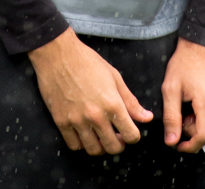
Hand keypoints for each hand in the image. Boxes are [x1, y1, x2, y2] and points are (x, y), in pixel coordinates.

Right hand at [28, 29, 153, 155]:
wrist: (57, 54)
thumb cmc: (87, 62)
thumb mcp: (114, 77)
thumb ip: (131, 101)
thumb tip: (146, 118)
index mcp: (112, 104)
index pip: (131, 135)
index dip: (133, 136)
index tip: (129, 132)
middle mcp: (96, 116)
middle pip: (113, 147)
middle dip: (118, 144)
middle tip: (116, 136)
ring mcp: (77, 120)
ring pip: (94, 150)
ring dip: (100, 146)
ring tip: (100, 136)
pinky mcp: (61, 121)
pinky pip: (73, 145)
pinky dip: (80, 143)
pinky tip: (83, 133)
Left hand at [162, 38, 204, 152]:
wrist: (203, 42)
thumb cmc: (184, 64)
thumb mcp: (170, 89)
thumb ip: (171, 117)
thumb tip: (171, 142)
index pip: (204, 137)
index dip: (191, 145)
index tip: (180, 144)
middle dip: (196, 130)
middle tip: (184, 114)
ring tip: (194, 104)